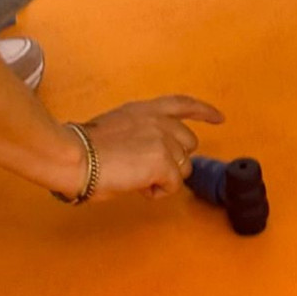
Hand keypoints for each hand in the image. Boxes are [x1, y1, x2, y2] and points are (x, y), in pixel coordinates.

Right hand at [78, 95, 223, 200]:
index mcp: (146, 109)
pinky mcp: (163, 161)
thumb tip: (148, 153)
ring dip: (164, 178)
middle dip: (174, 160)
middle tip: (147, 170)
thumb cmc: (86, 148)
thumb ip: (140, 132)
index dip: (204, 111)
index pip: (182, 103)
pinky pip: (173, 185)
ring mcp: (163, 139)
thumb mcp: (118, 126)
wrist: (77, 156)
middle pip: (188, 144)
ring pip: (182, 167)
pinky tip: (138, 186)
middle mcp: (159, 120)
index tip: (219, 118)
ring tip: (136, 178)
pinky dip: (158, 191)